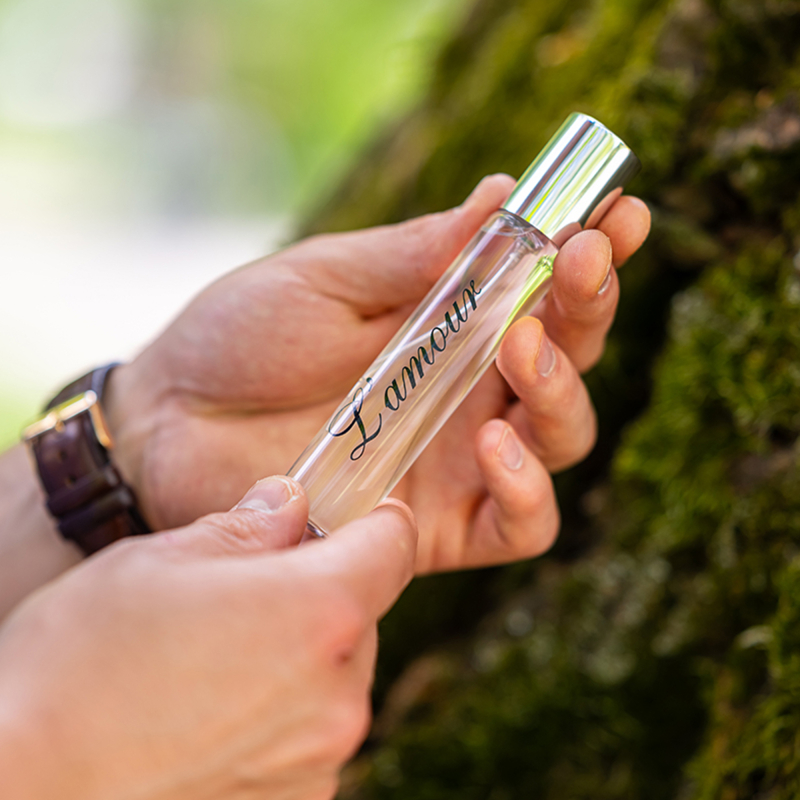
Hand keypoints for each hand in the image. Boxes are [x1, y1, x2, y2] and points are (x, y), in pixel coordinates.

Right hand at [0, 478, 416, 799]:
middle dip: (322, 589)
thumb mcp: (160, 561)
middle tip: (252, 589)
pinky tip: (213, 713)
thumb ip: (247, 528)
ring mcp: (321, 759)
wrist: (23, 788)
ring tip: (218, 659)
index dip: (374, 518)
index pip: (393, 544)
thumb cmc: (80, 664)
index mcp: (317, 612)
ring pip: (337, 674)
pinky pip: (311, 733)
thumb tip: (290, 505)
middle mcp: (338, 693)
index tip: (350, 512)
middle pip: (362, 612)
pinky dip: (282, 713)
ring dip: (300, 654)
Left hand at [108, 176, 649, 572]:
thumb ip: (415, 253)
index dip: (591, 256)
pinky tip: (495, 443)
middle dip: (589, 310)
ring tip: (523, 346)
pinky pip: (520, 525)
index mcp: (452, 326)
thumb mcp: (326, 279)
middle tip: (576, 263)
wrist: (169, 423)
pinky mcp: (435, 526)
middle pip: (572, 361)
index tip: (618, 212)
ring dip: (562, 392)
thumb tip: (502, 191)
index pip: (545, 291)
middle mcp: (470, 392)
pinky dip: (528, 490)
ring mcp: (460, 462)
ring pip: (561, 439)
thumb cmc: (244, 339)